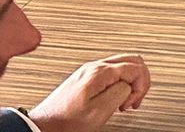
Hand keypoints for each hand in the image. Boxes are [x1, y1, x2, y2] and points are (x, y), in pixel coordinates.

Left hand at [29, 54, 150, 130]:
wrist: (44, 126)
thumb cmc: (66, 122)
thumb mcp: (100, 110)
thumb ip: (121, 92)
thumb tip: (129, 85)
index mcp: (100, 72)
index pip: (135, 67)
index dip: (140, 86)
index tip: (133, 101)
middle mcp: (94, 66)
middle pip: (132, 59)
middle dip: (140, 79)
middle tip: (136, 98)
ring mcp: (88, 70)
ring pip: (123, 64)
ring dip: (130, 81)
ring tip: (125, 100)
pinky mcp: (84, 78)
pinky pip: (112, 71)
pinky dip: (120, 82)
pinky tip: (115, 97)